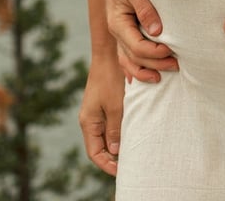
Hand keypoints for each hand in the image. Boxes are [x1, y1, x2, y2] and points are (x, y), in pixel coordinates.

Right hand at [78, 52, 123, 176]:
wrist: (109, 53)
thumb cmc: (111, 78)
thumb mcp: (115, 105)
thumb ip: (115, 129)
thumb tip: (116, 151)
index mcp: (89, 122)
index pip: (95, 153)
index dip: (107, 165)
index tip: (122, 171)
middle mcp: (91, 119)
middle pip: (101, 146)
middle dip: (114, 157)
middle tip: (132, 163)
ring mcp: (98, 111)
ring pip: (108, 135)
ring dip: (119, 143)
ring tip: (135, 150)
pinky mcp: (106, 103)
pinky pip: (112, 123)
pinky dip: (121, 130)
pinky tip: (134, 131)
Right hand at [105, 0, 178, 82]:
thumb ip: (145, 8)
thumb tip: (156, 32)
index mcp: (117, 21)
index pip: (136, 46)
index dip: (154, 52)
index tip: (172, 51)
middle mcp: (116, 29)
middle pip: (134, 56)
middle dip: (155, 63)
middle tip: (177, 65)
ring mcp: (119, 30)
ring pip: (128, 59)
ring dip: (144, 69)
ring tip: (162, 76)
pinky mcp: (125, 27)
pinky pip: (126, 53)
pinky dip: (134, 66)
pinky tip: (145, 74)